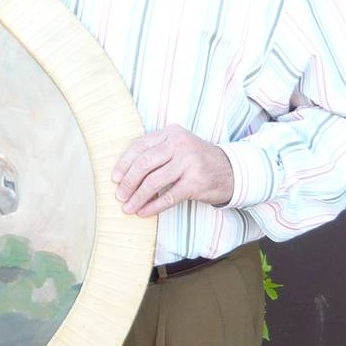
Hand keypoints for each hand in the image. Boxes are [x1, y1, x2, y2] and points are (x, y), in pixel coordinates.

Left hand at [110, 124, 233, 217]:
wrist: (230, 170)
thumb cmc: (196, 160)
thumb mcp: (177, 147)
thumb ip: (155, 152)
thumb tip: (123, 175)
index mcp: (171, 133)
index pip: (139, 147)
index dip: (124, 164)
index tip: (114, 179)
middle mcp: (179, 144)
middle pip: (143, 164)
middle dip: (128, 183)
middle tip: (119, 196)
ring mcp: (189, 162)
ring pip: (153, 182)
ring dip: (137, 197)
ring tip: (128, 208)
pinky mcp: (195, 182)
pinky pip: (167, 197)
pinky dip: (152, 207)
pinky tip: (143, 212)